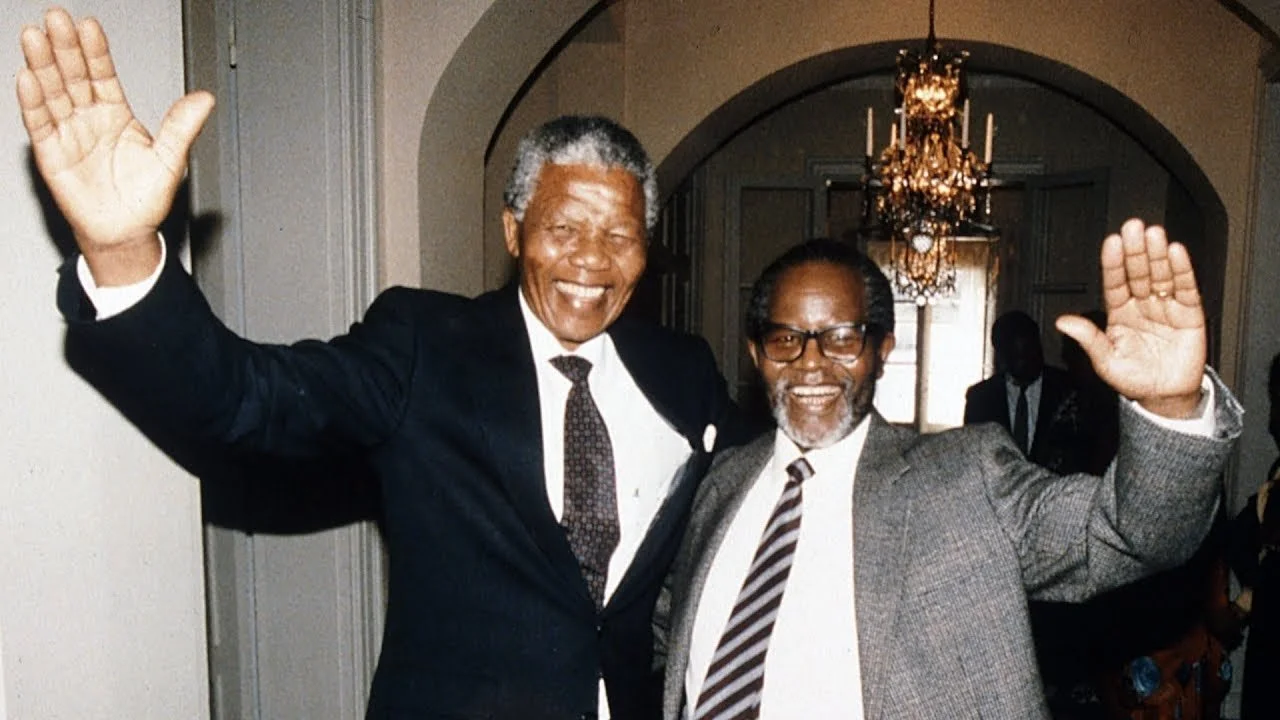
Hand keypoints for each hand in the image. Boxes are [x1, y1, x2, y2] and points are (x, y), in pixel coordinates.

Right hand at [16, 7, 214, 284]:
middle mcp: (89, 118)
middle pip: (73, 75)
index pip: (102, 74)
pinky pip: (41, 124)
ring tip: (35, 38)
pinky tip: (28, 79)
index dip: (95, 50)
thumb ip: (182, 127)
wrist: (126, 232)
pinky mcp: (52, 154)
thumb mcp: (170, 159)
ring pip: (53, 93)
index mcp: (116, 113)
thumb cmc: (144, 197)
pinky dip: (33, 102)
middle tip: (56, 18)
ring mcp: (69, 133)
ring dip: (43, 65)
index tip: (89, 26)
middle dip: (64, 47)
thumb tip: (204, 99)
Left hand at [1055, 219, 1205, 417]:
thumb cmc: (1133, 377)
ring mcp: (1165, 307)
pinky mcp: (1189, 313)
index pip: (1114, 282)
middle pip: (1138, 272)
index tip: (1112, 243)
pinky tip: (1176, 253)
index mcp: (1119, 312)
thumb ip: (1088, 339)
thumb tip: (1063, 322)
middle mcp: (1141, 304)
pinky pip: (1186, 288)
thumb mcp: (1105, 361)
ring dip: (1157, 254)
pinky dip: (1182, 270)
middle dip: (1136, 250)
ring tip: (1154, 234)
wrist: (1164, 396)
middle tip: (1133, 228)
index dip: (1113, 263)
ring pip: (1160, 275)